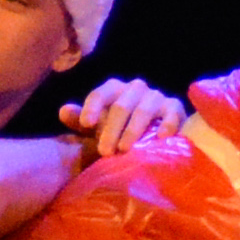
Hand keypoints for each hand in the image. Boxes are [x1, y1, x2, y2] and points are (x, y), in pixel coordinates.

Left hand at [61, 78, 183, 158]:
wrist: (151, 136)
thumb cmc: (117, 131)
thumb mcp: (96, 127)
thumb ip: (79, 120)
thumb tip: (64, 111)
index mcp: (114, 90)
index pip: (100, 94)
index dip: (92, 107)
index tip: (86, 124)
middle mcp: (135, 88)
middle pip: (121, 106)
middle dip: (111, 129)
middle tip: (104, 151)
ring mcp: (156, 97)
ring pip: (143, 110)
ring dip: (133, 131)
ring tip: (125, 150)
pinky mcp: (175, 108)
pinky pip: (171, 114)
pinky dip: (166, 125)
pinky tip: (160, 138)